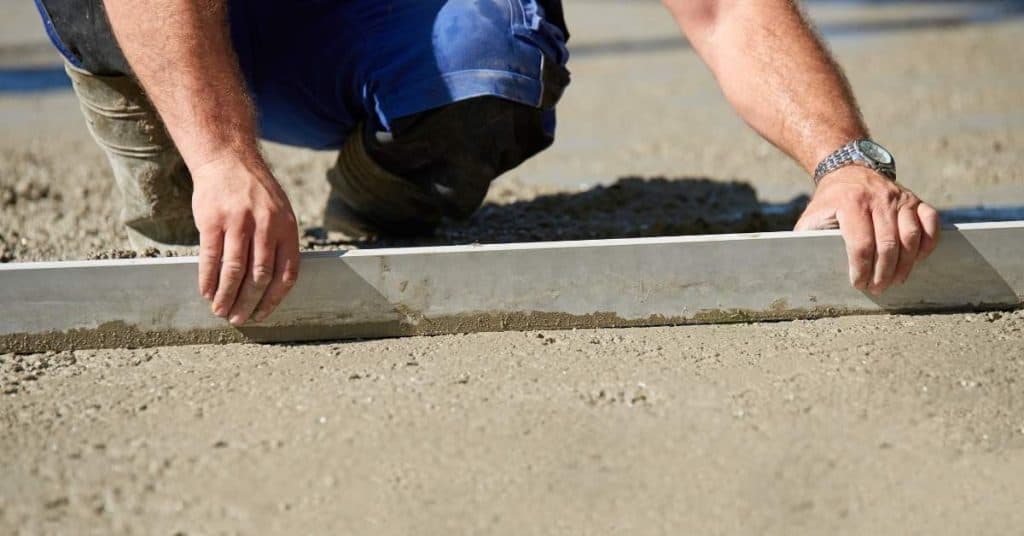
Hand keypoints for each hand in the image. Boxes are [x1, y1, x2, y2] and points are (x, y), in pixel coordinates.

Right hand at [191, 154, 299, 324]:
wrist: (228, 160)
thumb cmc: (256, 193)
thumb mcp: (280, 213)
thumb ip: (280, 244)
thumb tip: (275, 285)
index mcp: (287, 228)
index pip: (286, 273)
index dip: (274, 299)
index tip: (262, 315)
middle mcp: (266, 226)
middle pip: (259, 276)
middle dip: (248, 303)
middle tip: (238, 319)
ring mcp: (239, 222)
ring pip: (234, 270)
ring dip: (226, 295)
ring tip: (220, 311)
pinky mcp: (213, 219)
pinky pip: (210, 257)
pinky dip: (208, 279)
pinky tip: (205, 292)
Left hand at [795, 166, 939, 294]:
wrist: (849, 171)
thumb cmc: (829, 202)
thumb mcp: (812, 217)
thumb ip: (809, 238)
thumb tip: (804, 265)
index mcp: (850, 203)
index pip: (861, 244)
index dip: (861, 269)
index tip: (858, 284)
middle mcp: (878, 198)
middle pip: (888, 243)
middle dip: (883, 272)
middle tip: (878, 288)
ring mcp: (900, 198)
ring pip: (911, 236)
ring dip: (906, 264)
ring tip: (896, 280)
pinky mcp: (915, 200)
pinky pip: (930, 222)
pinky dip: (928, 243)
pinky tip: (917, 260)